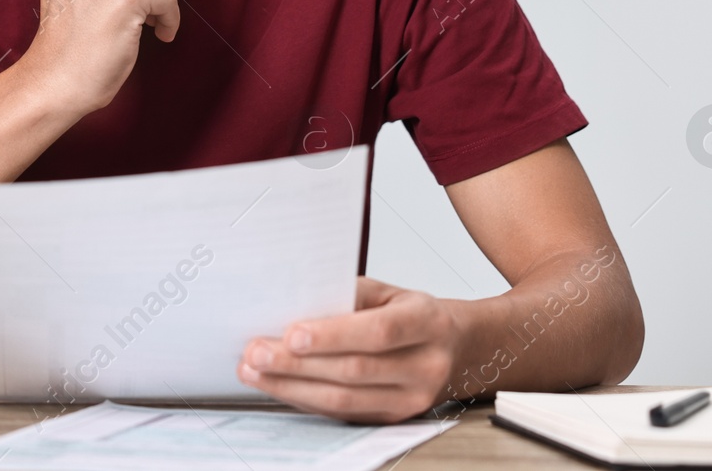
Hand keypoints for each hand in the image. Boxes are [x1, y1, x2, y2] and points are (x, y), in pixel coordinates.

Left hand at [237, 278, 459, 422]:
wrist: (456, 349)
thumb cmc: (413, 315)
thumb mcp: (389, 292)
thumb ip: (349, 294)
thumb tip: (295, 301)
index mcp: (427, 322)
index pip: (379, 332)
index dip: (333, 335)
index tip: (291, 334)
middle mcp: (425, 365)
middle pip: (355, 370)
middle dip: (298, 364)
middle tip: (257, 352)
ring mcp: (413, 400)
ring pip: (345, 400)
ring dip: (292, 386)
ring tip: (255, 371)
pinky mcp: (394, 420)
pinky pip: (343, 414)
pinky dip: (305, 400)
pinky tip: (279, 386)